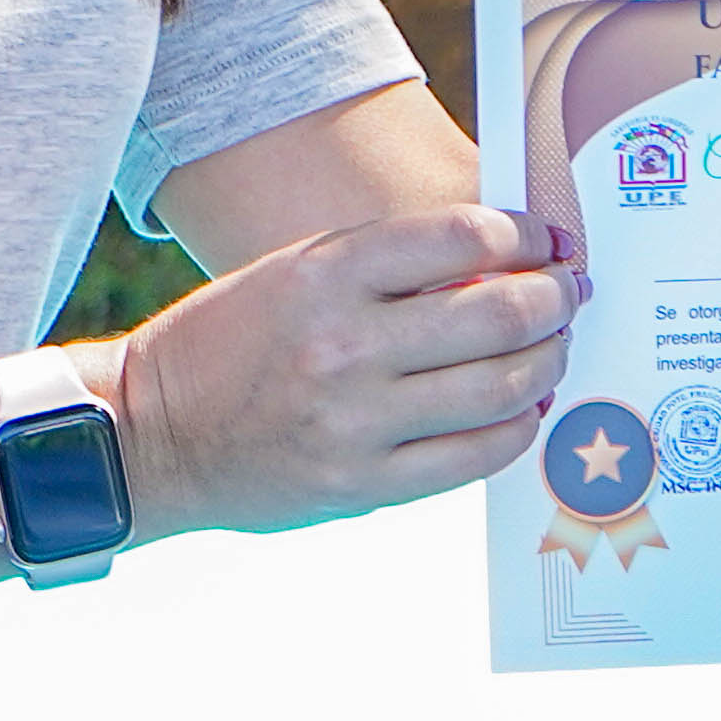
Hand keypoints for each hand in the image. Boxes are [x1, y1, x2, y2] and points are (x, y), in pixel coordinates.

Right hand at [110, 205, 576, 534]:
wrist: (151, 436)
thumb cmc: (231, 340)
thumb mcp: (295, 270)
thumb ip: (390, 262)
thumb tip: (504, 259)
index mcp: (326, 274)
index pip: (464, 235)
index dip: (527, 234)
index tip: (546, 240)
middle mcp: (345, 346)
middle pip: (499, 313)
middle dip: (555, 298)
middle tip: (569, 292)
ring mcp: (357, 423)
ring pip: (501, 386)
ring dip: (548, 360)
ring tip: (554, 345)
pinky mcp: (364, 486)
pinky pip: (476, 455)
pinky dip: (517, 426)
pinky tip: (523, 405)